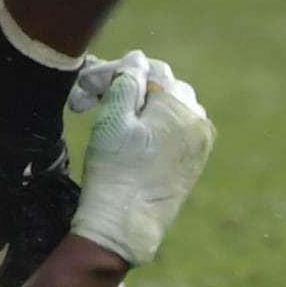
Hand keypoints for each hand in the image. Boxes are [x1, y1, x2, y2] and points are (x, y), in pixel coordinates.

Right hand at [64, 50, 213, 265]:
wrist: (126, 226)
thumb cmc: (115, 171)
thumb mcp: (113, 119)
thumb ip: (126, 81)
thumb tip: (137, 59)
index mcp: (178, 104)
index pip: (146, 69)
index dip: (113, 72)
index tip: (86, 87)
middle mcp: (196, 119)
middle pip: (160, 86)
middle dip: (126, 87)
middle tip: (91, 100)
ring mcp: (199, 141)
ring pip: (168, 106)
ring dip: (140, 105)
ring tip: (108, 117)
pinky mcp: (194, 161)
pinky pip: (176, 128)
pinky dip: (154, 124)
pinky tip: (130, 136)